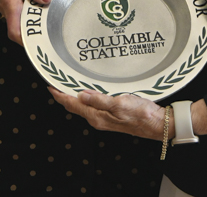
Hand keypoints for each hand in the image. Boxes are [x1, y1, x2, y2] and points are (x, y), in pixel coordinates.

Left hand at [49, 87, 166, 140]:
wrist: (156, 124)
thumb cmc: (140, 115)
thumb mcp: (119, 104)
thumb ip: (99, 100)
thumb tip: (81, 95)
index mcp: (96, 117)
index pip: (73, 105)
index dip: (60, 95)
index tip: (51, 86)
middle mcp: (97, 119)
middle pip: (75, 106)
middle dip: (64, 96)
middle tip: (56, 82)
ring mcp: (104, 117)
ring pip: (83, 106)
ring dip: (73, 96)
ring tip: (67, 85)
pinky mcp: (111, 115)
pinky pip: (92, 105)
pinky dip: (85, 97)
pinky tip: (88, 91)